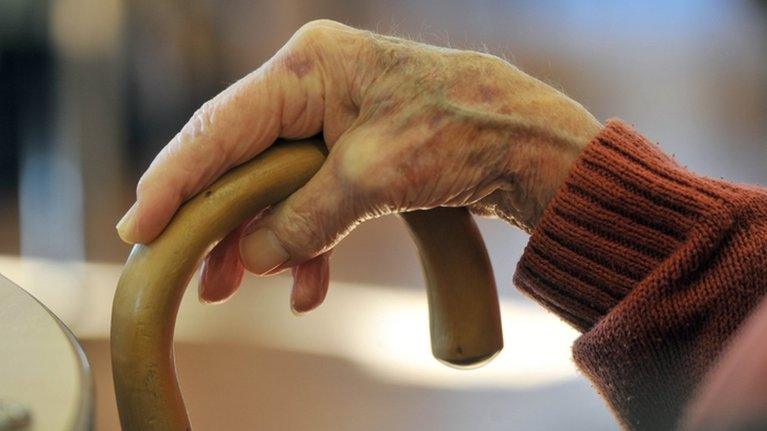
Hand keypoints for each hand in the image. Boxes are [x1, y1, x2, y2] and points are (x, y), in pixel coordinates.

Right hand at [116, 20, 600, 311]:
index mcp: (308, 67)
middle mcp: (313, 85)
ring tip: (234, 287)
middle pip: (240, 158)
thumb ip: (304, 219)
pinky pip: (312, 196)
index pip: (220, 128)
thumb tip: (254, 256)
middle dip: (217, 220)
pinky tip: (308, 286)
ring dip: (259, 239)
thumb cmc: (461, 135)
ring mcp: (333, 117)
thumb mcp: (372, 179)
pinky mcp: (353, 149)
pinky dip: (307, 240)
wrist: (528, 143)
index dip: (175, 180)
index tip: (139, 227)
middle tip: (188, 271)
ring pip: (273, 184)